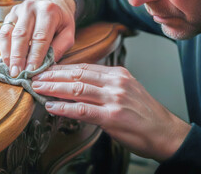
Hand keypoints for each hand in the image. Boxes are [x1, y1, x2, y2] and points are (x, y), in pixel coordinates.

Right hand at [0, 0, 75, 76]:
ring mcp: (18, 10)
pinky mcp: (9, 15)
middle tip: (17, 73)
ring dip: (8, 54)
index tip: (31, 71)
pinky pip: (3, 32)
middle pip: (21, 35)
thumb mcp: (68, 33)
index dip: (35, 56)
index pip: (40, 37)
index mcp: (48, 11)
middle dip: (18, 57)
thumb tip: (45, 65)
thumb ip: (59, 48)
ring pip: (9, 33)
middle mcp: (31, 7)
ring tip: (10, 69)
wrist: (54, 3)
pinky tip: (7, 60)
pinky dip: (3, 48)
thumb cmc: (61, 21)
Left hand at [31, 63, 190, 160]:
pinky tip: (51, 107)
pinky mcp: (112, 117)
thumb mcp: (126, 90)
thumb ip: (104, 84)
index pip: (83, 67)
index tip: (46, 70)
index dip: (61, 68)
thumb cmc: (144, 114)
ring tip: (38, 88)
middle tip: (35, 76)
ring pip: (77, 89)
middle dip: (53, 76)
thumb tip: (77, 83)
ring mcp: (114, 99)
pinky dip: (64, 108)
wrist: (165, 133)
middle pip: (77, 75)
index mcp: (118, 74)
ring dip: (54, 88)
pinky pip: (82, 110)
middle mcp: (115, 82)